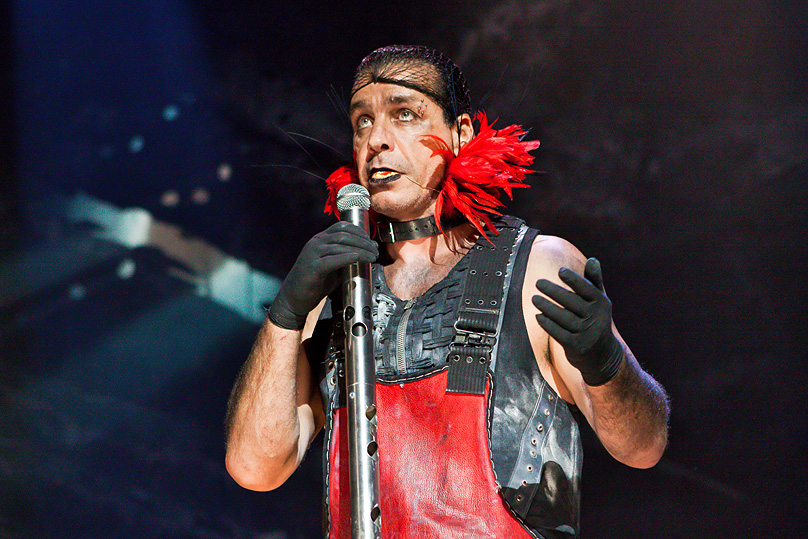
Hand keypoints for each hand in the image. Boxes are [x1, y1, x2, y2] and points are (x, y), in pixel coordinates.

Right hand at [268, 221, 377, 329]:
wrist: (293, 298)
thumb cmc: (314, 283)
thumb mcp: (332, 267)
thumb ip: (345, 259)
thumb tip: (366, 255)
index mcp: (320, 240)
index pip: (342, 226)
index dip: (360, 231)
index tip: (371, 241)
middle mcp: (315, 243)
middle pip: (344, 234)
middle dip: (364, 241)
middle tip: (376, 250)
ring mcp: (313, 254)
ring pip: (341, 245)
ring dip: (361, 250)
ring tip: (373, 257)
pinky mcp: (313, 267)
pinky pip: (334, 259)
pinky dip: (349, 257)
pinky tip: (360, 260)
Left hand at [532, 257, 623, 385]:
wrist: (603, 355)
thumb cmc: (596, 320)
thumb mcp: (598, 301)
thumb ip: (594, 281)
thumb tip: (593, 259)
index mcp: (602, 303)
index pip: (587, 289)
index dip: (574, 280)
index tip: (560, 271)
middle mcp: (596, 318)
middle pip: (572, 302)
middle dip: (554, 291)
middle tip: (538, 282)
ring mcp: (587, 333)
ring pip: (564, 318)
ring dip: (547, 307)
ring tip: (534, 298)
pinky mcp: (577, 347)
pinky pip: (559, 333)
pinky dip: (548, 324)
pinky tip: (538, 316)